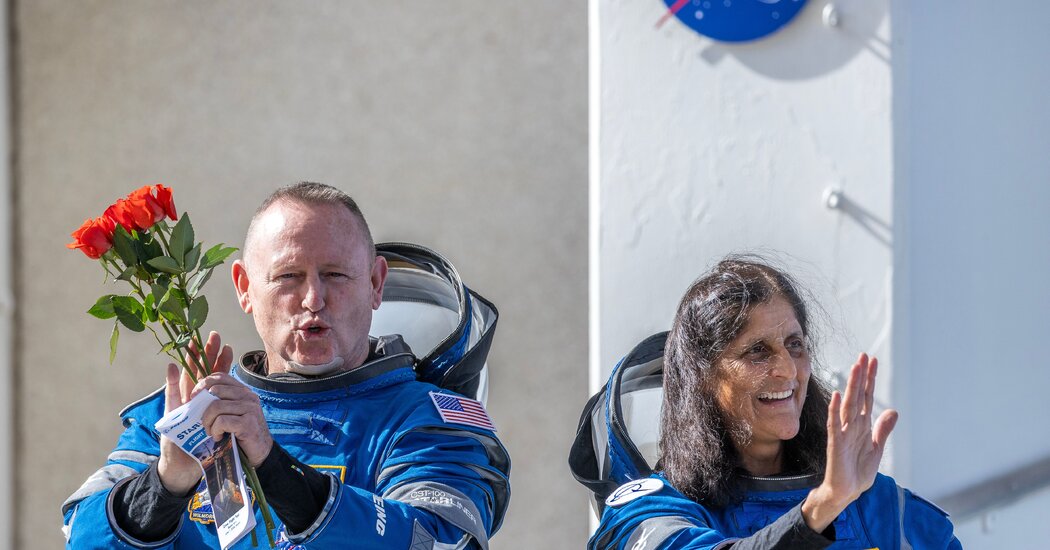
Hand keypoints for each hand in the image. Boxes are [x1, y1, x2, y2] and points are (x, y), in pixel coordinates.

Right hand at [157, 332, 231, 494]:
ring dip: (189, 361)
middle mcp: (192, 399)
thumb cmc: (202, 448)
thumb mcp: (219, 426)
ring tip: (194, 342)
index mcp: (205, 401)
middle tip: (213, 335)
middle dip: (206, 354)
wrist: (184, 467)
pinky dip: (171, 381)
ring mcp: (181, 404)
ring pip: (187, 378)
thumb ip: (225, 413)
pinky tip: (172, 366)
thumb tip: (237, 401)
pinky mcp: (171, 414)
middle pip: (200, 372)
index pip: (214, 378)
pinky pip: (171, 395)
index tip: (227, 346)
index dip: (219, 362)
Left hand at [194, 334, 272, 466]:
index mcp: (243, 391)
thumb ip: (220, 401)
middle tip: (203, 423)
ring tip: (210, 432)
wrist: (259, 453)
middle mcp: (248, 396)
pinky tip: (218, 438)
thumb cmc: (240, 434)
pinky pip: (222, 421)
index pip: (220, 377)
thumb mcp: (231, 413)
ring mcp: (250, 409)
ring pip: (216, 406)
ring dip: (207, 422)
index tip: (194, 398)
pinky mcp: (248, 423)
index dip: (203, 384)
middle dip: (202, 408)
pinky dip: (215, 431)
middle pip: (215, 391)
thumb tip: (197, 392)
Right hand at [802, 353, 898, 532]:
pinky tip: (837, 396)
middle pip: (858, 396)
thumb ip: (883, 430)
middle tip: (864, 356)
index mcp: (863, 425)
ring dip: (852, 386)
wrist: (846, 492)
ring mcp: (843, 433)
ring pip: (848, 405)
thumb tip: (892, 411)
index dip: (870, 380)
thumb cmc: (858, 472)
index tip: (873, 361)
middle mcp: (852, 425)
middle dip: (861, 376)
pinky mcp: (836, 444)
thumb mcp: (876, 449)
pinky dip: (835, 411)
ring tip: (855, 368)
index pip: (867, 397)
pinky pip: (835, 424)